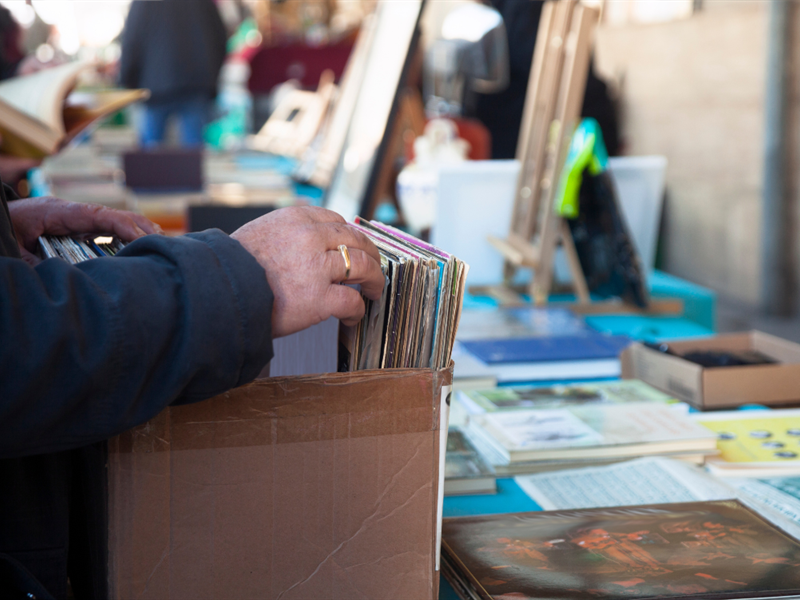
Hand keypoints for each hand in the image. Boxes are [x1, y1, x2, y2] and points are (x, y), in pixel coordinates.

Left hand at [9, 197, 160, 263]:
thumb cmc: (6, 225)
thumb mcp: (15, 244)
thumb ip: (34, 264)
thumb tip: (56, 282)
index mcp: (60, 212)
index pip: (99, 215)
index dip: (124, 225)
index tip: (144, 237)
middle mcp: (74, 213)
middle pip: (115, 215)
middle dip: (141, 227)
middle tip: (164, 243)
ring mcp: (77, 219)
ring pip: (115, 221)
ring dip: (138, 231)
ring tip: (160, 245)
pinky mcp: (77, 227)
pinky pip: (107, 229)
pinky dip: (126, 235)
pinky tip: (139, 246)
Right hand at [231, 206, 384, 337]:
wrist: (217, 292)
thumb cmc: (232, 268)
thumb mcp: (261, 233)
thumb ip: (288, 232)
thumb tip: (310, 239)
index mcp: (296, 218)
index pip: (336, 221)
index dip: (351, 237)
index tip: (356, 248)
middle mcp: (311, 237)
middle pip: (357, 240)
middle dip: (371, 255)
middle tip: (374, 268)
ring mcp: (317, 267)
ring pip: (363, 267)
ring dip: (374, 280)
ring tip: (374, 291)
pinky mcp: (319, 297)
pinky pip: (352, 300)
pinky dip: (358, 309)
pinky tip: (353, 316)